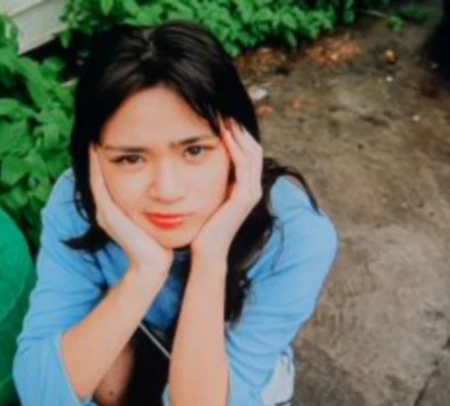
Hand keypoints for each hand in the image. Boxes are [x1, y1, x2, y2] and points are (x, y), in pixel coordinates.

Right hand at [89, 145, 173, 277]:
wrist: (154, 266)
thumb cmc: (158, 243)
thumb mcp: (153, 216)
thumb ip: (152, 203)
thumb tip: (166, 188)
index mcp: (116, 209)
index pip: (107, 177)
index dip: (106, 157)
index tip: (108, 136)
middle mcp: (106, 209)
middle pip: (97, 175)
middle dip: (96, 153)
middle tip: (96, 130)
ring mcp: (105, 212)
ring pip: (95, 178)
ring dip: (94, 157)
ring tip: (93, 135)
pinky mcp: (108, 215)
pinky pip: (99, 186)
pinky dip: (96, 168)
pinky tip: (97, 150)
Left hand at [191, 118, 263, 260]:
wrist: (205, 252)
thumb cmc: (202, 226)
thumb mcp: (207, 196)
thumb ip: (209, 180)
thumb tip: (195, 159)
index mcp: (245, 186)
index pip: (248, 151)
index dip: (238, 132)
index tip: (221, 115)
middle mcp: (253, 187)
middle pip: (253, 147)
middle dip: (239, 127)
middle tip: (225, 108)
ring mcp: (251, 192)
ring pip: (251, 153)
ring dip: (238, 133)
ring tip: (224, 115)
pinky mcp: (244, 198)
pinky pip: (243, 166)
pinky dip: (235, 147)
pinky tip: (223, 134)